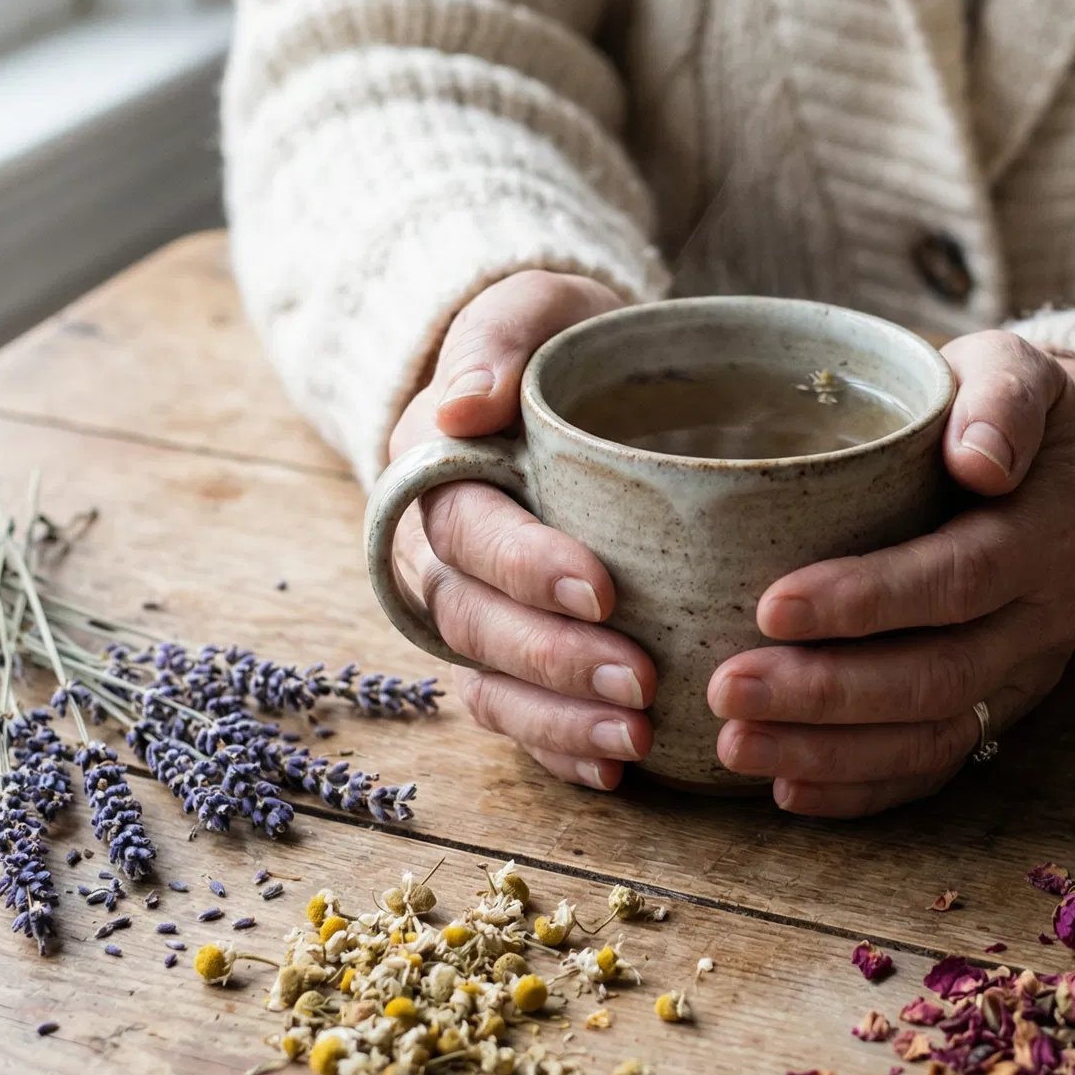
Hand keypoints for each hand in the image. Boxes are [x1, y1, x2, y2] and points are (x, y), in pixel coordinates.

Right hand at [386, 270, 657, 790]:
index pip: (468, 529)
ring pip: (488, 679)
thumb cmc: (562, 342)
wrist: (578, 382)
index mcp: (432, 469)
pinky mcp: (509, 651)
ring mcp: (470, 608)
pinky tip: (618, 768)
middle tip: (641, 682)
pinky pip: (515, 713)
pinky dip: (558, 747)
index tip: (602, 590)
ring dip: (557, 718)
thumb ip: (497, 336)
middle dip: (554, 660)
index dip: (526, 567)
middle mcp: (437, 550)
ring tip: (636, 736)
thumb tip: (461, 407)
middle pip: (474, 620)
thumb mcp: (533, 306)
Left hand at [707, 330, 1074, 817]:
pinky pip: (936, 765)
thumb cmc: (991, 405)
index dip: (867, 600)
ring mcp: (1027, 671)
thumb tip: (981, 459)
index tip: (768, 605)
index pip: (958, 576)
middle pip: (938, 673)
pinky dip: (862, 788)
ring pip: (933, 733)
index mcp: (1049, 527)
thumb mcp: (1009, 367)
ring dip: (830, 751)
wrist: (1047, 465)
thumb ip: (1002, 398)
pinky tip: (788, 790)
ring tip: (735, 745)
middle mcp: (1048, 612)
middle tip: (725, 691)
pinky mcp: (1000, 708)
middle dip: (827, 694)